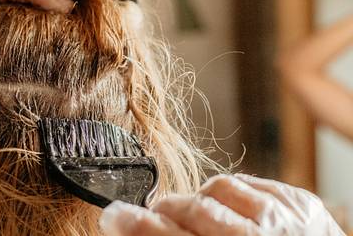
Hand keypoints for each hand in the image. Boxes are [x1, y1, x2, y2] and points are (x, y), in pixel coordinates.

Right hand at [99, 174, 345, 235]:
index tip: (113, 216)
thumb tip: (147, 229)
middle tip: (153, 214)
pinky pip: (250, 182)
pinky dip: (234, 195)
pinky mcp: (298, 201)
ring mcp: (283, 217)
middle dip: (165, 210)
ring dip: (201, 200)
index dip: (135, 226)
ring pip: (219, 187)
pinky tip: (233, 210)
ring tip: (200, 215)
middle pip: (193, 210)